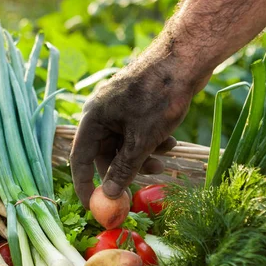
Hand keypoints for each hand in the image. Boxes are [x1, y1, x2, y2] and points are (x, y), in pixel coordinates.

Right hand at [69, 52, 194, 206]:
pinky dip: (151, 141)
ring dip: (143, 156)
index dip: (85, 184)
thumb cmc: (158, 97)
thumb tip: (109, 194)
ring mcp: (119, 109)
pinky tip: (171, 141)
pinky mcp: (136, 106)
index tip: (93, 206)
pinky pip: (137, 132)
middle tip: (144, 184)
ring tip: (165, 159)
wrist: (185, 59)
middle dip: (126, 169)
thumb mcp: (141, 140)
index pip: (80, 159)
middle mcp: (101, 114)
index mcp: (93, 119)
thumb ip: (124, 169)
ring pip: (125, 144)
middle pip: (106, 153)